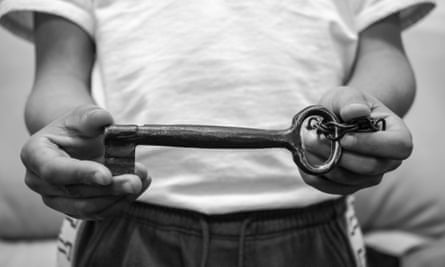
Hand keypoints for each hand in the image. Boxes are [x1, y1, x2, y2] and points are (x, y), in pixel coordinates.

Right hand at [20, 105, 149, 218]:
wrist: (75, 142)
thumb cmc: (77, 127)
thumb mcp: (84, 115)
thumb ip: (92, 116)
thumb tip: (104, 118)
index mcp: (35, 154)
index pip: (55, 170)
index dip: (81, 174)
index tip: (107, 175)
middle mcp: (39, 182)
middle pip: (76, 192)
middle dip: (110, 188)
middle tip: (137, 179)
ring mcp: (55, 199)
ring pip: (88, 208)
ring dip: (119, 197)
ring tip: (142, 180)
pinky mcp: (74, 209)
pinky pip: (98, 213)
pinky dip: (120, 202)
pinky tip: (138, 188)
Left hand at [301, 87, 412, 194]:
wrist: (336, 119)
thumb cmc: (346, 106)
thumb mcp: (346, 95)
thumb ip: (351, 100)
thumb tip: (355, 111)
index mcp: (397, 135)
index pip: (398, 147)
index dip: (371, 144)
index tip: (344, 137)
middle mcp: (388, 161)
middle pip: (370, 168)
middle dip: (340, 155)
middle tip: (313, 139)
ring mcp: (369, 177)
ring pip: (348, 179)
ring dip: (324, 162)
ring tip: (306, 143)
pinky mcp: (348, 186)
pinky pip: (331, 188)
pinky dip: (315, 174)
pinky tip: (305, 156)